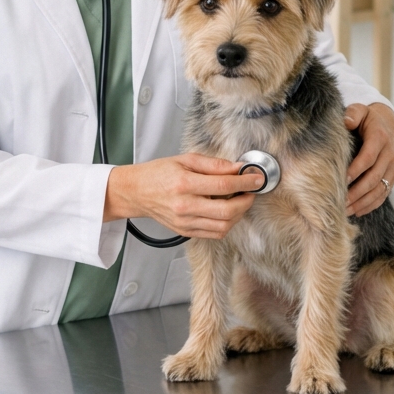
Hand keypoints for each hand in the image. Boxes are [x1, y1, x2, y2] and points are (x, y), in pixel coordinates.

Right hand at [104, 154, 262, 239]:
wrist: (137, 192)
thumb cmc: (158, 173)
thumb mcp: (185, 160)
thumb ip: (213, 164)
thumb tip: (237, 168)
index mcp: (184, 184)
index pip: (223, 184)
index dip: (245, 182)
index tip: (256, 179)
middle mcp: (185, 206)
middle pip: (227, 210)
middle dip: (246, 201)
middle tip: (251, 191)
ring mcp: (185, 222)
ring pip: (223, 226)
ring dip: (238, 214)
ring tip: (240, 201)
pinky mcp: (185, 231)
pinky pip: (214, 233)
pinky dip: (226, 224)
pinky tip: (227, 212)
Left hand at [344, 102, 393, 216]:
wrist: (388, 125)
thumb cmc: (368, 119)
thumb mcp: (361, 110)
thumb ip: (353, 113)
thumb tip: (346, 121)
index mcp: (380, 138)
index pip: (369, 157)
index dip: (356, 169)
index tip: (343, 179)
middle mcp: (389, 155)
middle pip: (374, 177)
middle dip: (357, 191)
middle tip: (341, 201)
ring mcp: (392, 168)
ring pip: (379, 189)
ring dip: (363, 202)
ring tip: (345, 210)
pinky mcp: (392, 177)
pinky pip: (383, 194)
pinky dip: (371, 205)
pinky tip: (356, 211)